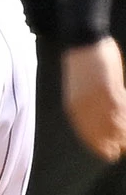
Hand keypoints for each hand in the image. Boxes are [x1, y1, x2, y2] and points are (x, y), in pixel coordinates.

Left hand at [61, 37, 125, 161]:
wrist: (81, 41)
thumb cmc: (81, 63)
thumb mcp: (78, 88)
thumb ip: (86, 105)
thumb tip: (101, 122)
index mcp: (74, 106)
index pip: (88, 135)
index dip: (100, 146)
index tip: (109, 153)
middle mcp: (85, 107)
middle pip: (105, 134)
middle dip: (115, 142)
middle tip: (121, 146)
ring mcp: (98, 100)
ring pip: (118, 125)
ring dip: (124, 131)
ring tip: (125, 132)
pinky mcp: (110, 90)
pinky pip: (124, 110)